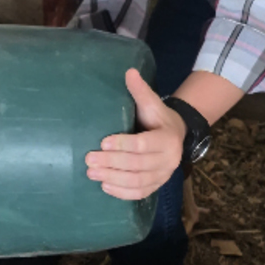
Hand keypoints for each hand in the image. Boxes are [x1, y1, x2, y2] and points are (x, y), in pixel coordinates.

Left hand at [85, 69, 186, 199]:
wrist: (176, 136)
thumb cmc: (158, 119)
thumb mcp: (152, 103)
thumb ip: (140, 90)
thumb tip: (129, 71)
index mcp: (168, 139)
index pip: (143, 145)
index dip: (123, 145)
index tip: (102, 142)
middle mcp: (169, 160)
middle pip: (137, 165)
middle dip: (112, 163)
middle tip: (89, 159)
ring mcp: (163, 176)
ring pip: (137, 182)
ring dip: (113, 178)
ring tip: (91, 173)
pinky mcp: (156, 186)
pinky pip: (139, 193)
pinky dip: (121, 192)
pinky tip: (104, 186)